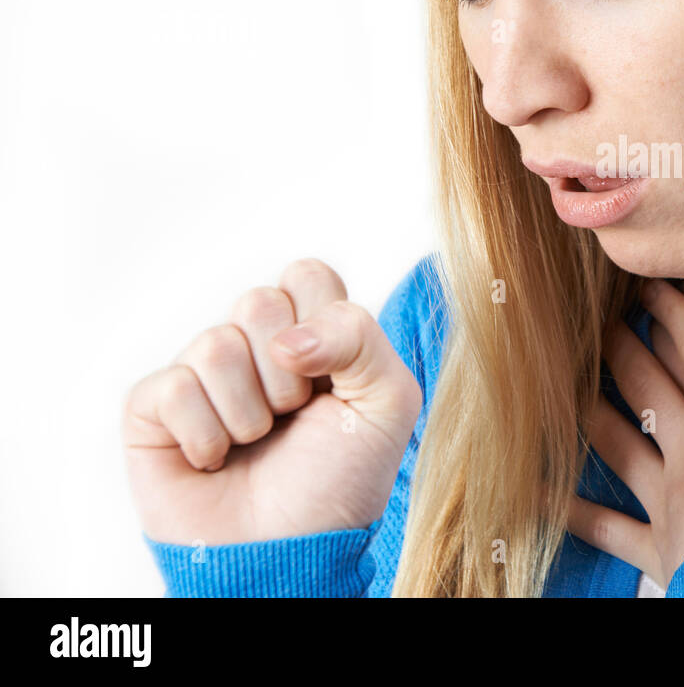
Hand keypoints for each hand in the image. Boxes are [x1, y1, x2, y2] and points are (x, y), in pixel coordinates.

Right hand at [122, 258, 422, 545]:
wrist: (291, 552)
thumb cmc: (340, 479)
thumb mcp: (388, 402)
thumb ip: (361, 338)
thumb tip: (287, 337)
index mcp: (311, 332)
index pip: (307, 275)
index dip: (324, 324)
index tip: (333, 379)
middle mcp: (253, 345)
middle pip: (258, 301)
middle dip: (288, 374)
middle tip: (293, 417)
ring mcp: (201, 374)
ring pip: (215, 344)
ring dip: (248, 412)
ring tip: (255, 443)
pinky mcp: (152, 409)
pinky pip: (171, 388)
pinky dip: (205, 436)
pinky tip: (214, 460)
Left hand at [567, 277, 683, 589]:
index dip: (673, 313)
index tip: (648, 284)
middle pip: (650, 388)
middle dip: (625, 351)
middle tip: (598, 322)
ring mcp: (669, 498)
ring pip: (620, 444)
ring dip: (594, 412)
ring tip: (568, 386)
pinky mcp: (658, 546)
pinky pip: (606, 526)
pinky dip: (574, 510)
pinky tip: (542, 494)